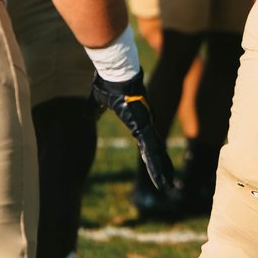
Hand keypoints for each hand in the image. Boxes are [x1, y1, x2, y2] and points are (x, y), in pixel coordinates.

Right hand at [90, 70, 177, 193]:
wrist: (115, 71)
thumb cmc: (108, 82)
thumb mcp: (98, 101)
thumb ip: (95, 109)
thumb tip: (89, 115)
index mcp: (137, 121)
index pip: (146, 143)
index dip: (151, 156)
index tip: (155, 167)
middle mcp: (145, 124)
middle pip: (155, 151)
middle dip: (161, 168)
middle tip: (168, 184)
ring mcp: (147, 124)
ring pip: (156, 153)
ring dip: (161, 171)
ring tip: (168, 186)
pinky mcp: (144, 125)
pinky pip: (152, 148)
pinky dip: (156, 164)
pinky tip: (161, 175)